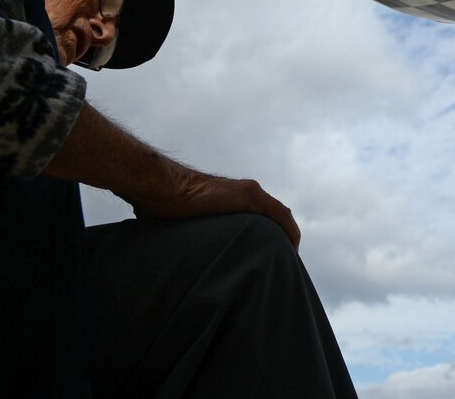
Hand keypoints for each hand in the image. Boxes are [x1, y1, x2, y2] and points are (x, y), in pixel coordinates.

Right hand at [131, 173, 300, 249]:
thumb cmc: (161, 204)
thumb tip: (176, 259)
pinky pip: (280, 214)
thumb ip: (188, 235)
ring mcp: (248, 193)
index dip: (268, 238)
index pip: (258, 219)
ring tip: (289, 263)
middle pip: (271, 219)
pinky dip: (289, 230)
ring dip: (286, 237)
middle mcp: (243, 194)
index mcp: (228, 201)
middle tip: (281, 267)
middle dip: (278, 241)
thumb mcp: (180, 225)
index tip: (268, 260)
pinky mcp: (249, 196)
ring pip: (278, 217)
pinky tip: (293, 248)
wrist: (160, 187)